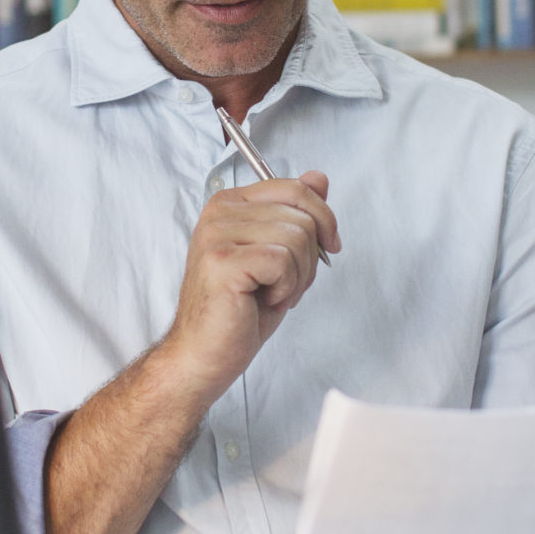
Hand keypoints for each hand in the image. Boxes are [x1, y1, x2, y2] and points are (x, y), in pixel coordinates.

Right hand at [156, 170, 339, 396]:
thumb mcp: (279, 255)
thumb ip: (296, 214)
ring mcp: (217, 235)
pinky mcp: (222, 261)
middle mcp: (219, 213)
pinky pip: (282, 261)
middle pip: (301, 215)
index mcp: (230, 204)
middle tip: (285, 285)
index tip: (329, 245)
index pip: (294, 188)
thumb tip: (319, 178)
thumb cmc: (240, 310)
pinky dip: (285, 288)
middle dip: (309, 258)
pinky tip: (264, 300)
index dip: (323, 218)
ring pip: (296, 238)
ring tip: (272, 294)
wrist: (206, 354)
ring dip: (297, 277)